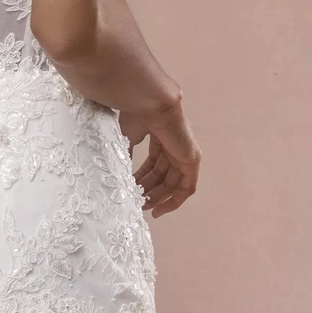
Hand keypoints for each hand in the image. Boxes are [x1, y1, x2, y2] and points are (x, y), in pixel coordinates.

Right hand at [120, 98, 199, 216]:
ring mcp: (185, 153)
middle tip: (136, 204)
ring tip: (143, 207)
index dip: (143, 180)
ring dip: (158, 198)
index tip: (132, 193)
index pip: (155, 165)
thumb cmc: (137, 114)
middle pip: (164, 176)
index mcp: (161, 137)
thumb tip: (119, 173)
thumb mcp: (126, 138)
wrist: (150, 102)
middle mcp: (175, 146)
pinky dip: (175, 201)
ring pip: (173, 184)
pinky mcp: (192, 160)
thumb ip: (126, 155)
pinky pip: (187, 187)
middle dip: (149, 191)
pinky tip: (159, 210)